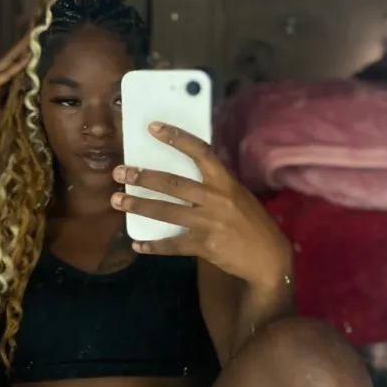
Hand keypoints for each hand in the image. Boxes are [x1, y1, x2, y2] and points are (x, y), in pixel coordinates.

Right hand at [0, 36, 28, 139]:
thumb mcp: (6, 114)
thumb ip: (16, 105)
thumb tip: (32, 103)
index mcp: (1, 85)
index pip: (15, 66)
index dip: (25, 55)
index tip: (37, 43)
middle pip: (12, 58)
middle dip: (23, 45)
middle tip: (35, 27)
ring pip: (8, 62)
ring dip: (20, 50)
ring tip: (31, 37)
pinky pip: (4, 75)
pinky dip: (15, 67)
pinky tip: (25, 59)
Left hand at [110, 122, 292, 288]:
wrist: (269, 258)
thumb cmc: (252, 223)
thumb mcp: (238, 196)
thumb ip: (214, 185)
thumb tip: (184, 174)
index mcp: (226, 181)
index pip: (200, 152)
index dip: (177, 138)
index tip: (153, 128)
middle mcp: (216, 199)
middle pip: (174, 184)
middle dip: (143, 177)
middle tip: (120, 172)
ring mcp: (209, 223)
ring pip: (167, 212)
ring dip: (139, 206)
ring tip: (118, 200)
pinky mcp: (204, 246)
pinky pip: (173, 245)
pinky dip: (153, 245)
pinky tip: (137, 244)